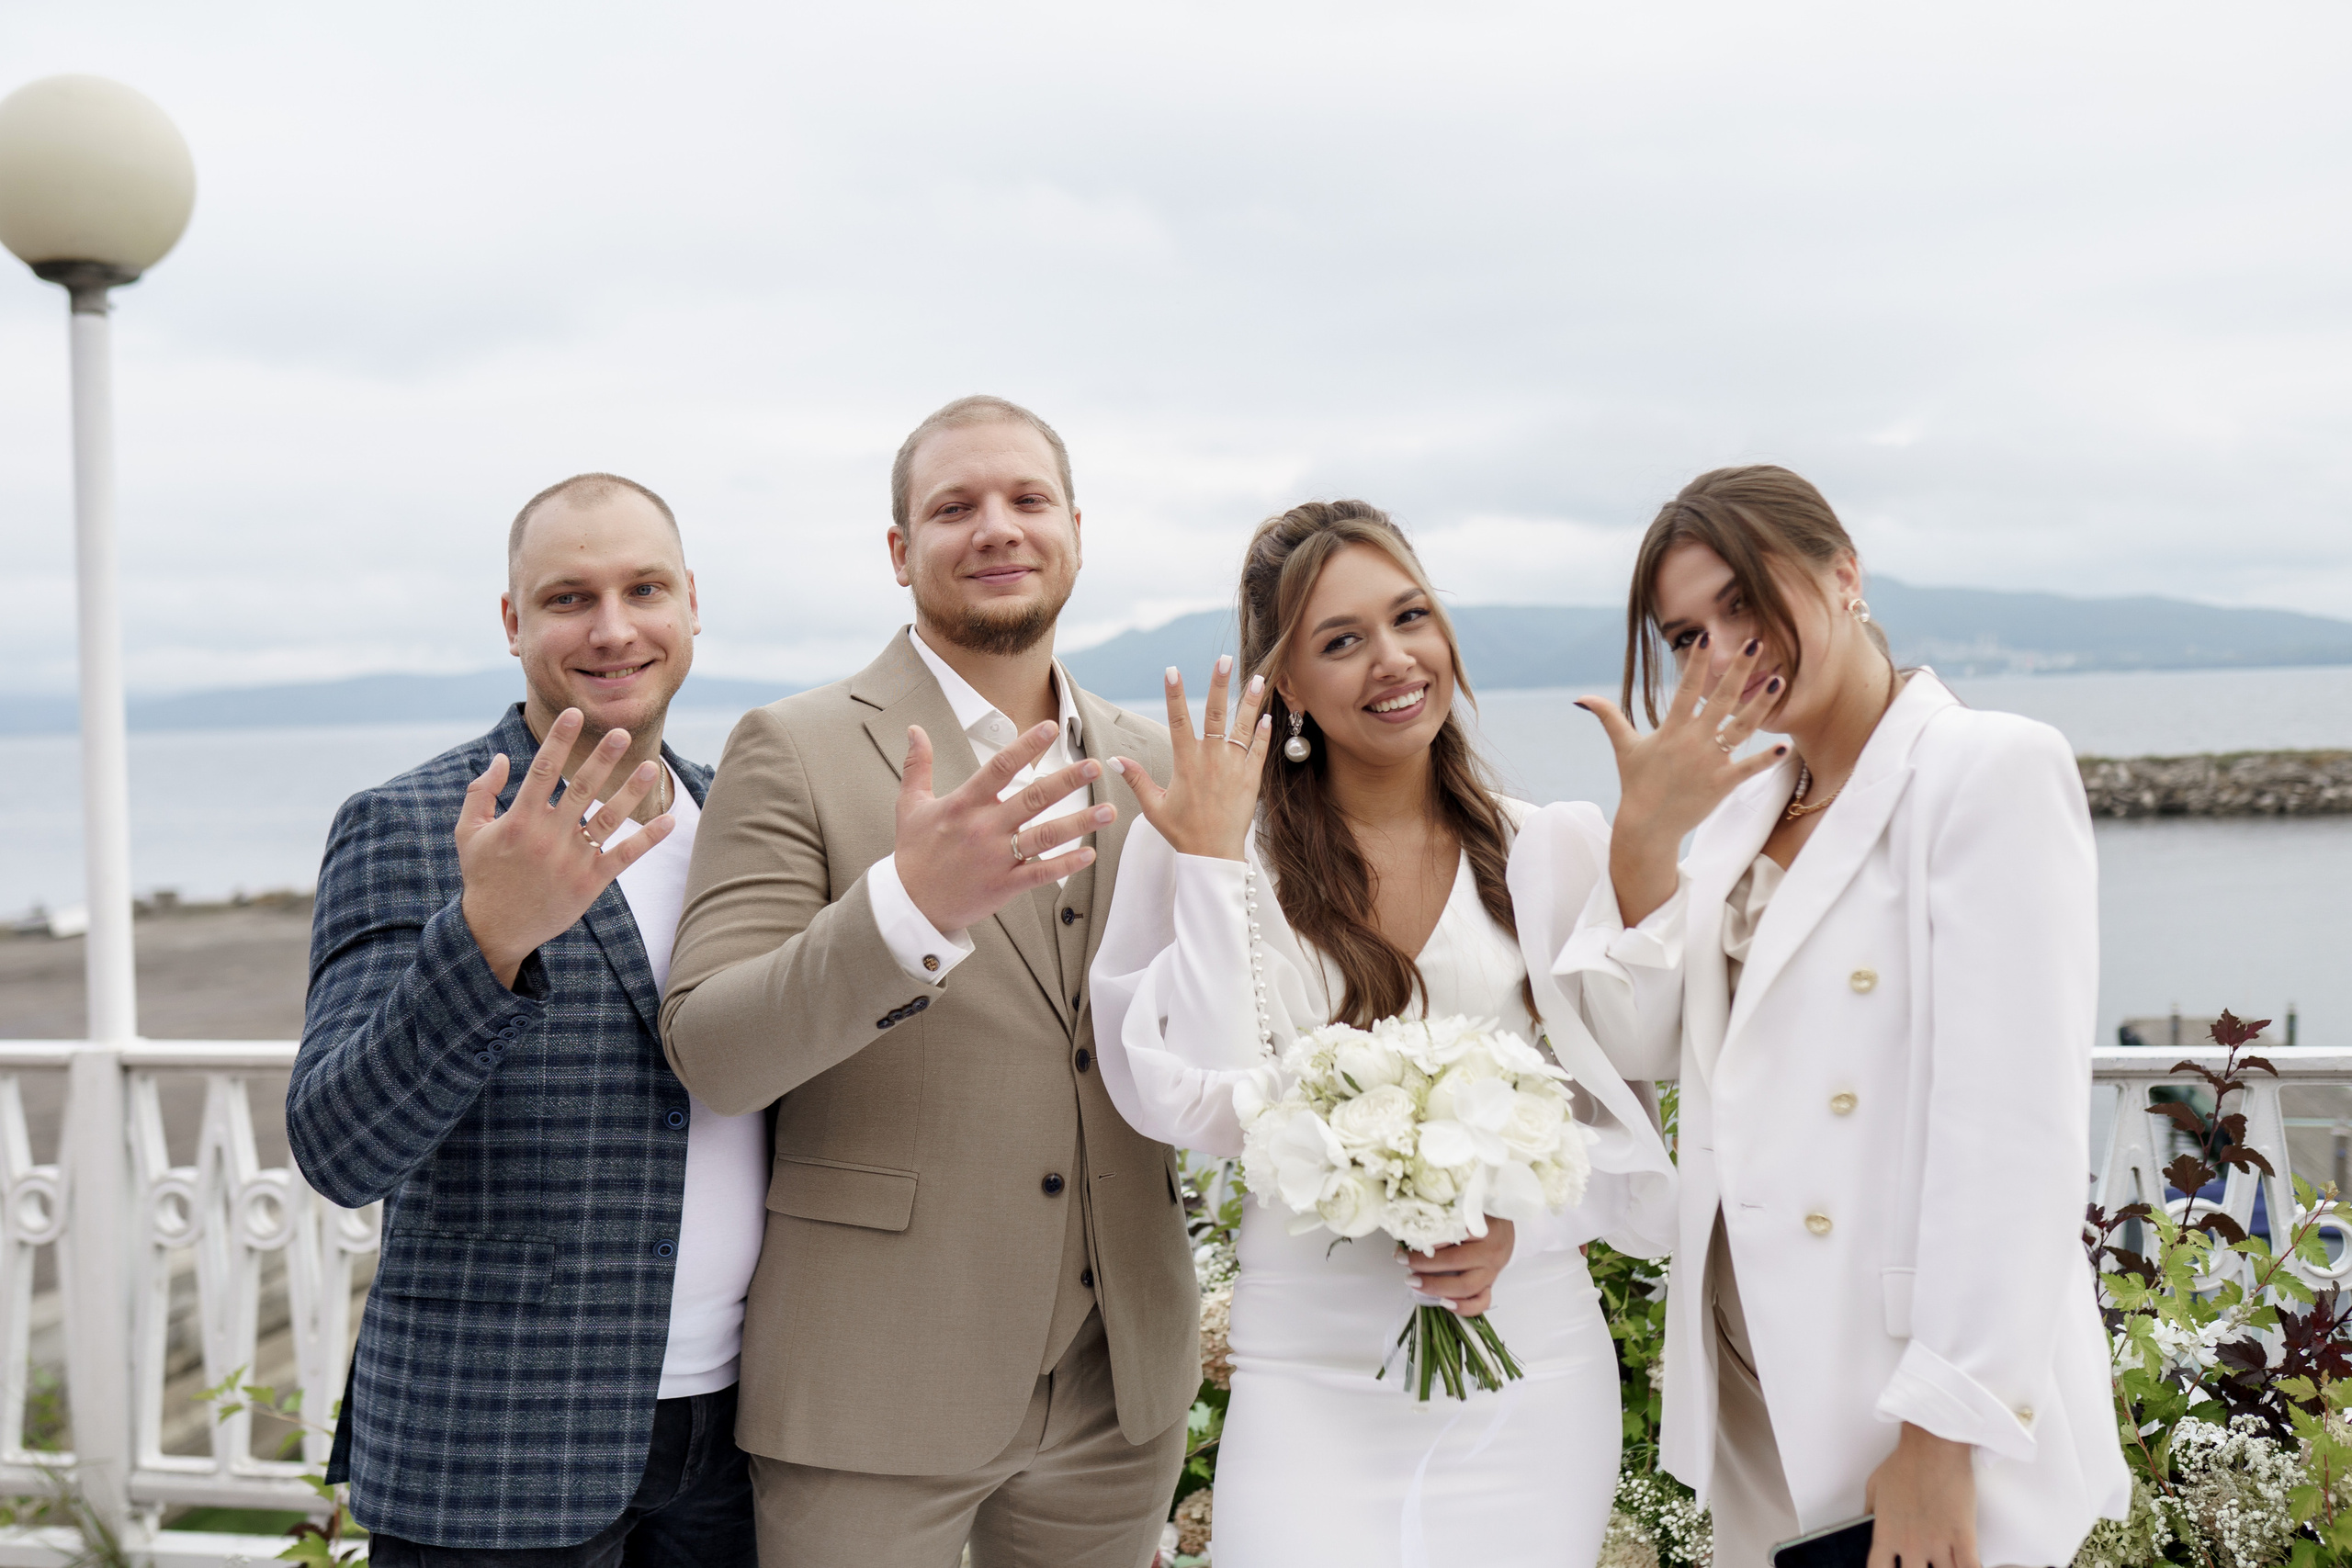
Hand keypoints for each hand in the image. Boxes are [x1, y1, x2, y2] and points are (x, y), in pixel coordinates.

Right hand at [458, 708, 672, 988]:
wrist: (495, 929)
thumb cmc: (483, 876)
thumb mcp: (468, 832)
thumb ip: (480, 792)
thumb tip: (499, 756)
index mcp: (519, 821)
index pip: (542, 771)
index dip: (560, 741)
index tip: (575, 714)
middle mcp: (548, 837)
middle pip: (581, 789)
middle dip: (603, 758)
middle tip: (622, 733)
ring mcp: (571, 860)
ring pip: (608, 819)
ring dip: (632, 792)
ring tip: (651, 766)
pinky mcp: (590, 883)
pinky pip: (623, 856)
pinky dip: (647, 839)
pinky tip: (669, 820)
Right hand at [894, 721, 1113, 934]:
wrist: (909, 904)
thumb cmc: (913, 852)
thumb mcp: (910, 805)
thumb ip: (918, 765)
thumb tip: (915, 730)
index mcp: (964, 804)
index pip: (1000, 767)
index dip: (1027, 745)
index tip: (1051, 728)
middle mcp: (984, 828)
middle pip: (1032, 798)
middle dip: (1067, 781)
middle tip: (1093, 765)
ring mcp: (996, 857)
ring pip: (1045, 836)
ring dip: (1079, 823)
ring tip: (1108, 811)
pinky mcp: (1004, 885)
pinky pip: (1040, 874)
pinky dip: (1066, 865)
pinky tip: (1089, 854)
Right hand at [1110, 656, 1272, 860]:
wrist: (1214, 855)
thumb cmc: (1183, 832)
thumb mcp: (1154, 807)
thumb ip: (1136, 780)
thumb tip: (1113, 761)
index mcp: (1186, 763)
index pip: (1178, 720)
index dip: (1174, 694)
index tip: (1172, 670)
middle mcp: (1211, 760)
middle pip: (1215, 714)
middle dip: (1218, 684)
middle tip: (1223, 659)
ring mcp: (1234, 768)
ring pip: (1243, 727)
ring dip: (1250, 701)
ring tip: (1257, 677)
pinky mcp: (1251, 779)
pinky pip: (1259, 750)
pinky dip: (1263, 733)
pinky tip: (1267, 716)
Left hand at [1405, 1216, 1514, 1315]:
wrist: (1509, 1231)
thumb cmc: (1482, 1219)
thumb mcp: (1466, 1212)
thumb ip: (1442, 1223)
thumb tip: (1406, 1237)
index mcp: (1483, 1229)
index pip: (1454, 1235)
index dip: (1429, 1240)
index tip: (1408, 1243)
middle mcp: (1489, 1251)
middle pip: (1455, 1261)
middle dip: (1424, 1264)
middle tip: (1403, 1261)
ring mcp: (1492, 1271)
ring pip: (1465, 1286)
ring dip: (1436, 1287)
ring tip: (1413, 1282)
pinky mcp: (1492, 1285)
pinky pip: (1481, 1302)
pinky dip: (1463, 1307)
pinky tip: (1444, 1303)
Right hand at [1575, 636, 1787, 925]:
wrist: (1647, 826)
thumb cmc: (1636, 784)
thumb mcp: (1624, 747)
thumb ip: (1609, 717)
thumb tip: (1582, 697)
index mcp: (1672, 729)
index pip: (1687, 687)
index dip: (1697, 662)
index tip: (1707, 637)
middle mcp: (1693, 740)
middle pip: (1722, 698)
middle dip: (1740, 669)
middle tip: (1756, 643)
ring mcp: (1709, 762)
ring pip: (1742, 727)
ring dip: (1762, 704)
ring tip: (1780, 681)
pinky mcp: (1722, 784)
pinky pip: (1748, 768)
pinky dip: (1767, 759)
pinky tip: (1785, 746)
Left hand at [1864, 1424, 1978, 1567]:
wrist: (1933, 1444)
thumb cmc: (1905, 1461)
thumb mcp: (1875, 1487)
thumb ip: (1870, 1513)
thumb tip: (1867, 1527)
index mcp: (1886, 1533)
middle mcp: (1910, 1544)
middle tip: (1924, 1562)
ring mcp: (1937, 1542)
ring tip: (1946, 1562)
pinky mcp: (1963, 1535)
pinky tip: (1970, 1566)